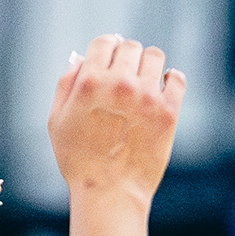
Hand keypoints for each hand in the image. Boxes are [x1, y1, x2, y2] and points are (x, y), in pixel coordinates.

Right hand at [47, 35, 185, 206]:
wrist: (110, 193)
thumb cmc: (79, 160)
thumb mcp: (57, 120)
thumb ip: (66, 84)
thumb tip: (80, 58)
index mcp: (90, 82)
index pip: (105, 42)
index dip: (106, 48)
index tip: (110, 59)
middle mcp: (121, 84)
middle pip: (131, 47)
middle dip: (126, 58)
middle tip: (125, 76)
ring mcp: (147, 96)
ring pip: (155, 56)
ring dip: (148, 66)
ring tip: (144, 83)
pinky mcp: (169, 111)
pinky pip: (177, 78)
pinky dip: (171, 80)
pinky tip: (162, 90)